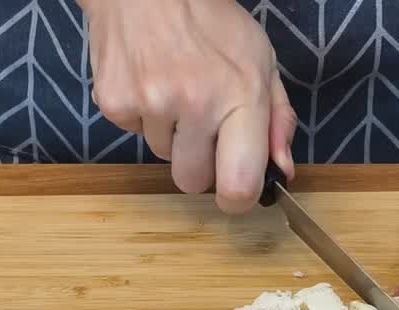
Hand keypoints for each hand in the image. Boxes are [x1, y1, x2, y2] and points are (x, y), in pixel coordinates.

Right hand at [81, 0, 296, 213]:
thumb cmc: (210, 22)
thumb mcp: (260, 61)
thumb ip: (277, 119)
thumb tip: (282, 170)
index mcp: (240, 97)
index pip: (238, 185)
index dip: (238, 199)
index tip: (236, 192)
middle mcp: (195, 104)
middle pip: (192, 182)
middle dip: (199, 163)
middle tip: (201, 125)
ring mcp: (150, 104)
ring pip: (163, 156)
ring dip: (170, 133)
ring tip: (174, 88)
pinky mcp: (115, 103)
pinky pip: (135, 133)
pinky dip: (142, 116)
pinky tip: (150, 81)